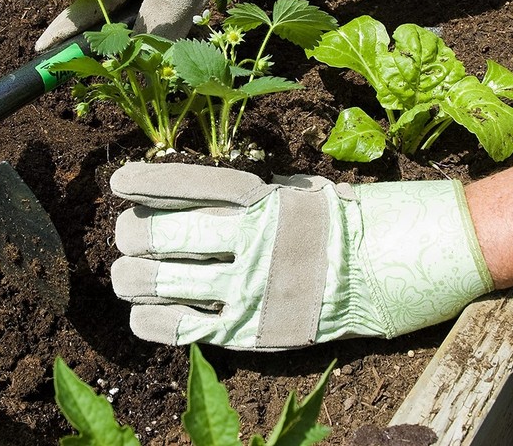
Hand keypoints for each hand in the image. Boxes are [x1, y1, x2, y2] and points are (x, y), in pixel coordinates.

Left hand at [109, 163, 493, 349]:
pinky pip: (184, 328)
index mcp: (261, 200)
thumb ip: (244, 192)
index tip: (118, 183)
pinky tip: (142, 313)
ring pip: (162, 281)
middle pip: (162, 233)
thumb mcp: (296, 190)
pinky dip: (151, 321)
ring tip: (126, 273)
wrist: (394, 267)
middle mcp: (251, 240)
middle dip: (131, 234)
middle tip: (128, 236)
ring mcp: (250, 287)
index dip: (144, 182)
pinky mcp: (253, 330)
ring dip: (131, 276)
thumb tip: (184, 190)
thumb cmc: (341, 222)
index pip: (186, 184)